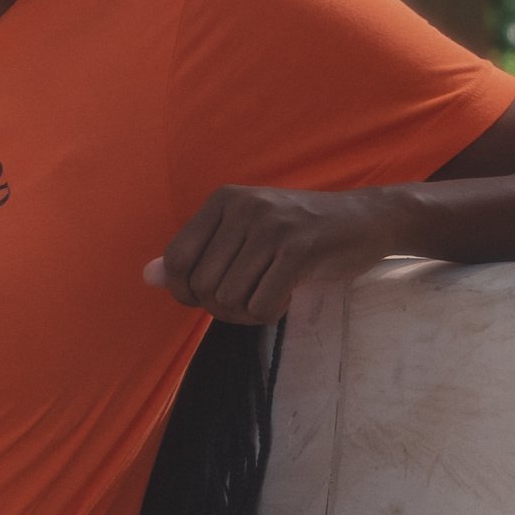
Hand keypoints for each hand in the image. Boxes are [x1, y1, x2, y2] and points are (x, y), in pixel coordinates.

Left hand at [143, 185, 406, 323]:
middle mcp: (242, 208)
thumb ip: (198, 254)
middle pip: (203, 286)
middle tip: (250, 299)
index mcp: (222, 201)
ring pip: (230, 300)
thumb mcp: (244, 234)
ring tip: (269, 295)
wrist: (366, 219)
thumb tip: (149, 276)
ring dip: (248, 313)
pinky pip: (262, 306)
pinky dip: (271, 314)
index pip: (177, 259)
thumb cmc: (299, 232)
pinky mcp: (298, 250)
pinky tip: (286, 297)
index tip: (209, 298)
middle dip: (222, 307)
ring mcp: (271, 227)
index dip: (185, 291)